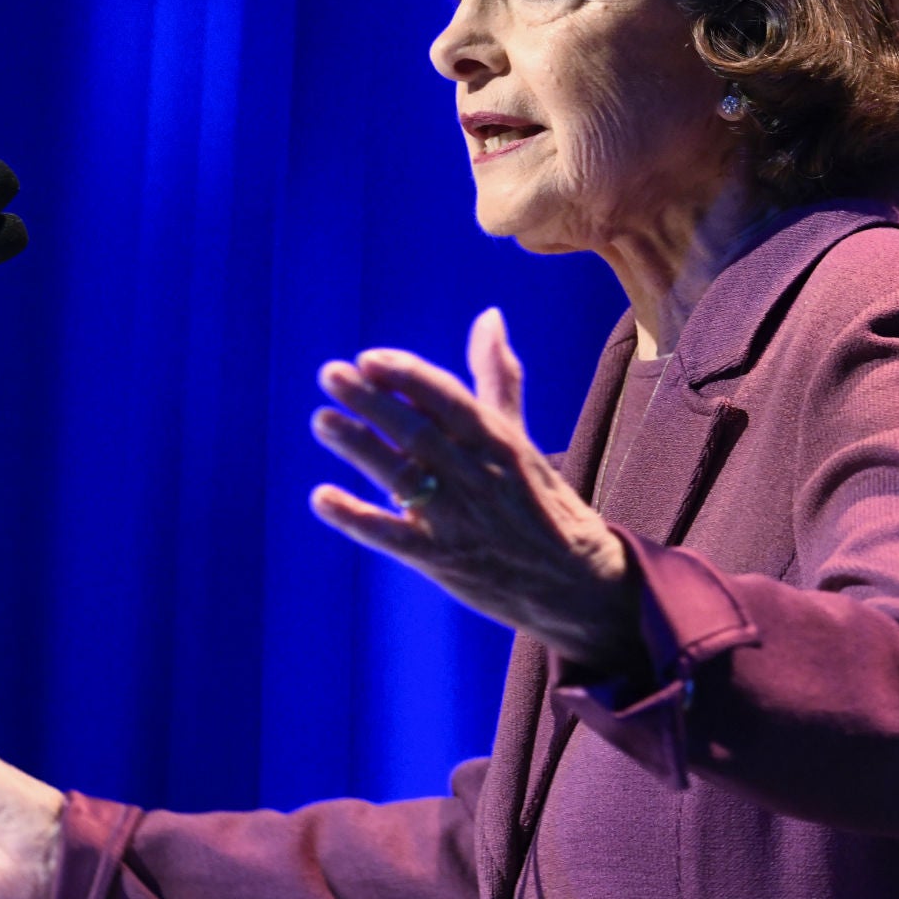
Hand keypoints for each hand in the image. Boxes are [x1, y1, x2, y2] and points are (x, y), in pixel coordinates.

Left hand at [310, 308, 640, 672]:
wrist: (577, 582)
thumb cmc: (540, 501)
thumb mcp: (519, 438)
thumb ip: (498, 377)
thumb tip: (489, 315)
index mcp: (498, 441)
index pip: (449, 399)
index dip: (408, 377)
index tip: (370, 358)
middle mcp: (478, 475)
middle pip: (420, 433)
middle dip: (374, 402)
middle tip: (331, 374)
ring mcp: (459, 519)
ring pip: (404, 478)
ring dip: (361, 447)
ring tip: (323, 420)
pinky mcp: (442, 560)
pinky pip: (394, 537)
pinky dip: (357, 518)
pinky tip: (322, 497)